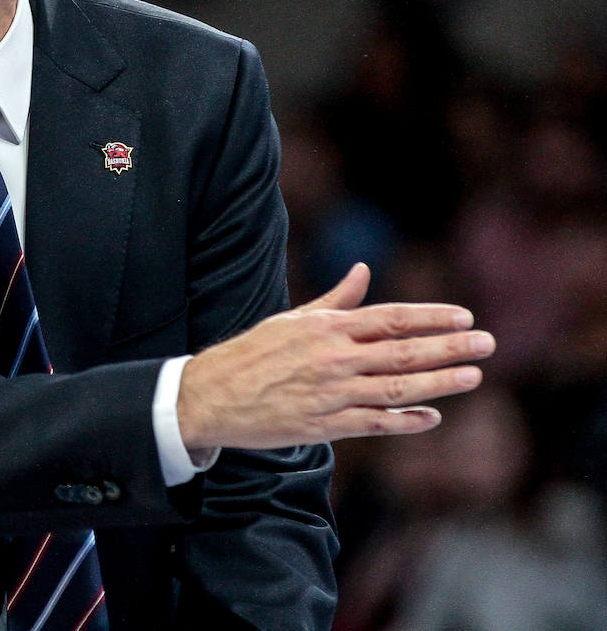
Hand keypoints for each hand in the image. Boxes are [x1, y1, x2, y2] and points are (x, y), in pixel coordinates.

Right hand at [177, 263, 494, 451]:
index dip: (429, 318)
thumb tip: (362, 270)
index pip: (389, 319)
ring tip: (472, 377)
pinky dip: (405, 422)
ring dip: (439, 384)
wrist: (210, 395)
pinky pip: (374, 424)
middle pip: (402, 353)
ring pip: (396, 389)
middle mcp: (332, 359)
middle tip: (487, 344)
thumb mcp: (291, 319)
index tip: (464, 317)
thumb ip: (335, 299)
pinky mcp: (323, 426)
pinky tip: (432, 417)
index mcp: (325, 328)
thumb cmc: (251, 354)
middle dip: (449, 348)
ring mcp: (330, 394)